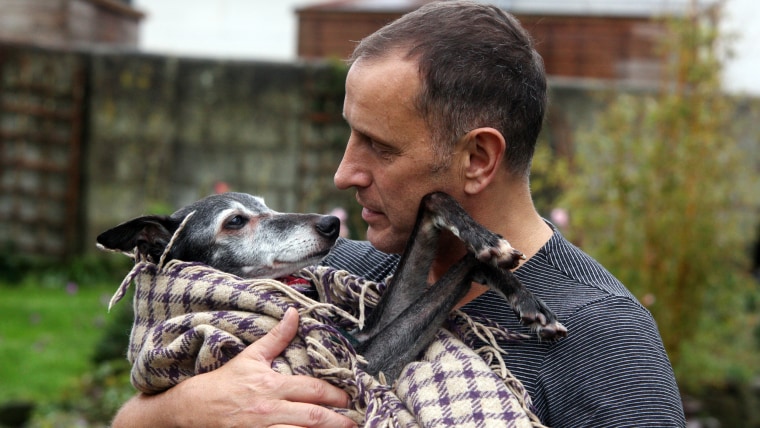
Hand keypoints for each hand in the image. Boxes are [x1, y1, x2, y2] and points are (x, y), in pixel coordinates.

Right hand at [111, 307, 356, 427]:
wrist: (193, 407)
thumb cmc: (225, 382)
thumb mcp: (251, 357)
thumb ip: (277, 337)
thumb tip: (294, 314)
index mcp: (272, 386)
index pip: (311, 390)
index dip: (334, 394)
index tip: (349, 398)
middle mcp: (270, 410)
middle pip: (312, 417)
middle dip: (337, 421)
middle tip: (354, 423)